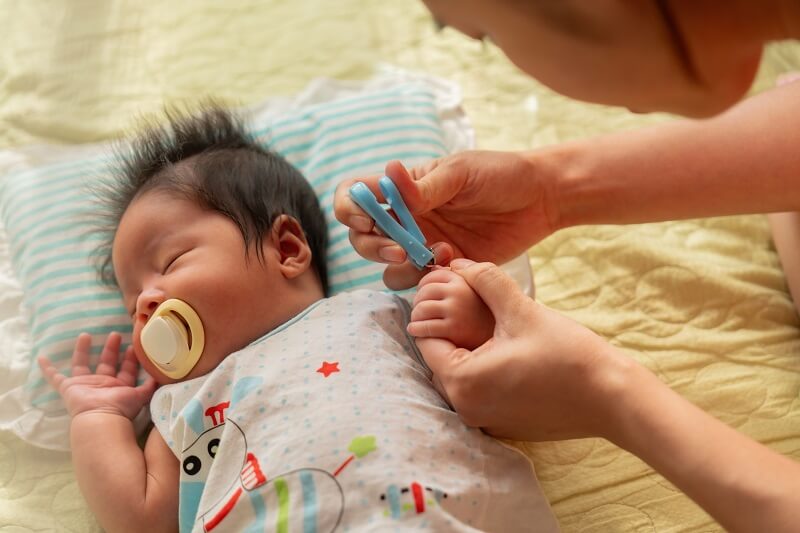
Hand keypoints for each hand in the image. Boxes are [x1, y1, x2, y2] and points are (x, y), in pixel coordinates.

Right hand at [38, 332, 156, 419]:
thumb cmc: (121, 408)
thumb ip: (152, 385)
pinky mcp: (69, 388)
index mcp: (120, 387)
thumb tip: (165, 375)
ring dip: (84, 350)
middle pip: (108, 363)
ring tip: (86, 334)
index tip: (135, 345)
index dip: (132, 359)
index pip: (127, 370)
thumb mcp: (141, 395)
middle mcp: (103, 385)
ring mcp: (85, 386)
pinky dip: (47, 369)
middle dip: (112, 349)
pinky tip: (42, 358)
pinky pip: (55, 378)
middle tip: (116, 334)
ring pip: (83, 364)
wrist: (100, 419)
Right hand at [334, 151, 558, 288]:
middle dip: (374, 246)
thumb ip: (425, 187)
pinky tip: (455, 260)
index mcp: (402, 189)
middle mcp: (405, 218)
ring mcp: (422, 244)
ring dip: (402, 266)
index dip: (350, 210)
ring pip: (387, 267)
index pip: (354, 196)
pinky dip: (428, 277)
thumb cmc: (500, 174)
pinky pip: (419, 281)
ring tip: (438, 252)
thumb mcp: (461, 173)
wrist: (541, 199)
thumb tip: (389, 173)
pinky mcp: (444, 267)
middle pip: (361, 238)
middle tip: (401, 250)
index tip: (369, 219)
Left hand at [409, 267, 493, 349]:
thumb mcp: (481, 294)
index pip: (433, 275)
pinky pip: (423, 326)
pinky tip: (418, 333)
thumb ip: (461, 280)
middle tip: (420, 313)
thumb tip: (434, 267)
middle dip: (419, 302)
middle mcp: (461, 292)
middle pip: (424, 291)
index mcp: (466, 280)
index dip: (424, 286)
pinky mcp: (453, 329)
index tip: (425, 298)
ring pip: (421, 308)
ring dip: (416, 317)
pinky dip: (416, 329)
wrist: (508, 345)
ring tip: (419, 323)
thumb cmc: (490, 322)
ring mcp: (457, 310)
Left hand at [414, 259, 636, 441]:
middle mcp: (466, 408)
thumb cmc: (568, 355)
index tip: (449, 293)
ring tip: (490, 328)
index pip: (425, 341)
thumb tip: (458, 263)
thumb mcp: (521, 310)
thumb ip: (485, 281)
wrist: (612, 398)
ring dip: (466, 351)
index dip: (433, 313)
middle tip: (469, 307)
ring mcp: (483, 421)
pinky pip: (478, 392)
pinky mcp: (501, 425)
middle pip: (438, 360)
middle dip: (449, 332)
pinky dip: (482, 371)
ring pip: (458, 376)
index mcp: (462, 382)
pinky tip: (505, 352)